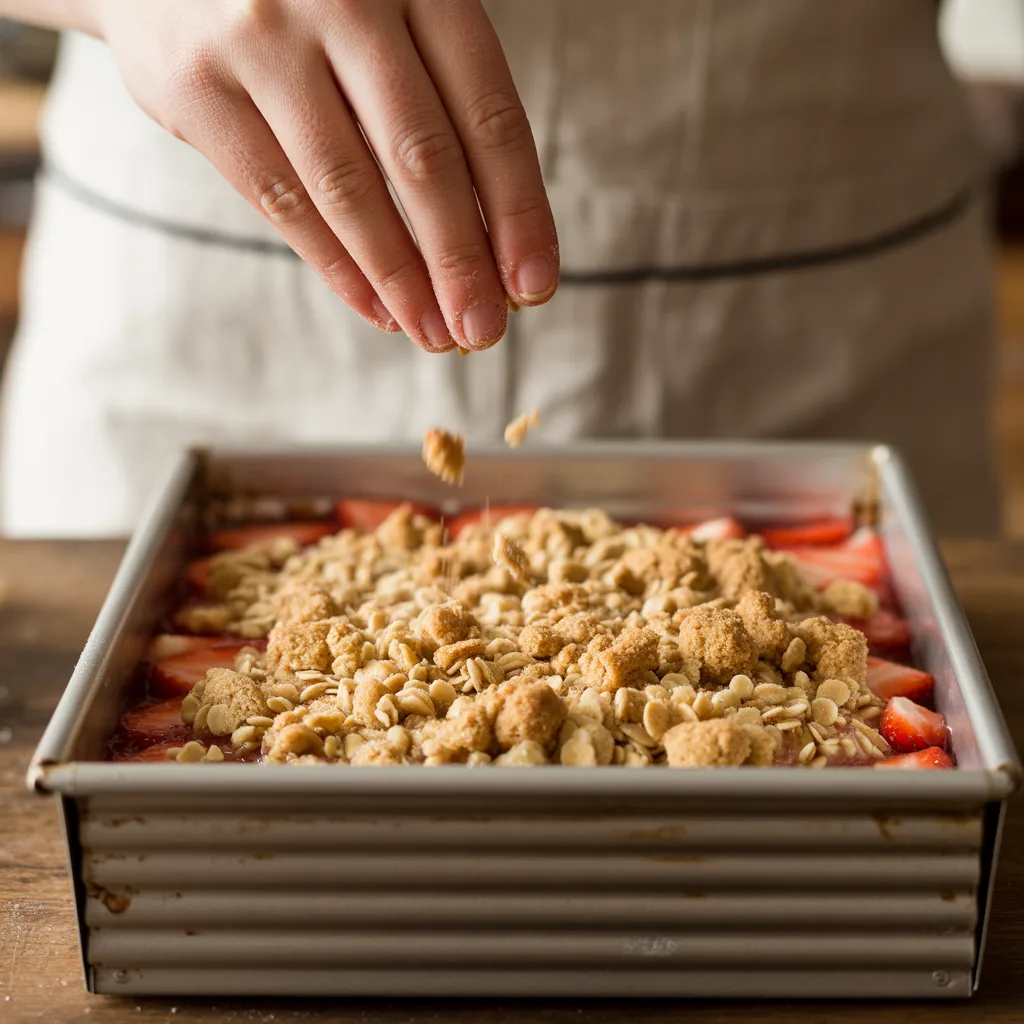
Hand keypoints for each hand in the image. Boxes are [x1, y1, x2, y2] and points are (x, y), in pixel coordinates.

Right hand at [92, 0, 558, 350]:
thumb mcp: (389, 7)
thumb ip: (437, 94)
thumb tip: (493, 240)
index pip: (487, 114)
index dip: (518, 210)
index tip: (535, 285)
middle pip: (422, 157)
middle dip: (461, 261)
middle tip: (484, 331)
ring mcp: (262, 40)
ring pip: (349, 187)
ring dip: (401, 279)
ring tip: (435, 333)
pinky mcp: (195, 86)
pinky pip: (280, 198)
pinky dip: (336, 265)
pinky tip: (377, 308)